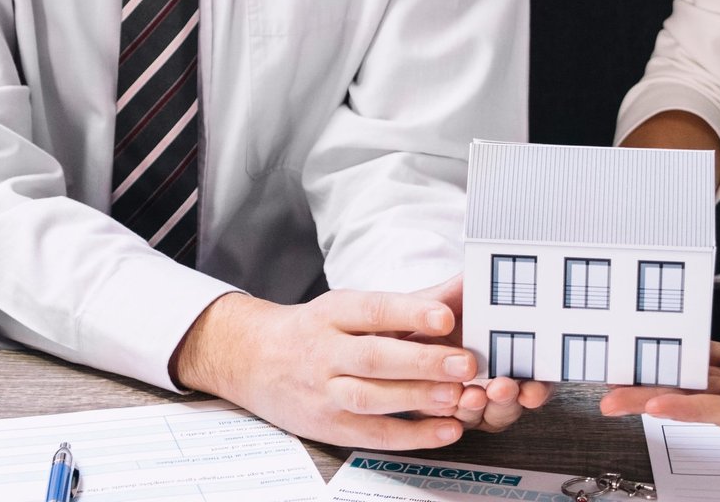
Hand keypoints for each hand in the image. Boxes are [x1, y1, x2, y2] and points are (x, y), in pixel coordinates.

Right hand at [172, 288, 480, 449]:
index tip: (446, 317)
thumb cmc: (317, 330)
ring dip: (417, 399)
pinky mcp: (328, 427)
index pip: (373, 310)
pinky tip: (445, 431)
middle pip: (374, 357)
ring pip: (370, 398)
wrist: (253, 360)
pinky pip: (371, 434)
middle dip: (422, 361)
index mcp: (332, 312)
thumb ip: (411, 301)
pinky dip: (410, 435)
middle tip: (466, 363)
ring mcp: (323, 392)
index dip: (409, 313)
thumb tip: (466, 283)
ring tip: (458, 397)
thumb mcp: (351, 305)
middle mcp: (324, 352)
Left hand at [398, 275, 551, 431]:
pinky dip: (450, 415)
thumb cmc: (423, 313)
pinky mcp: (440, 413)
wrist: (383, 330)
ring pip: (484, 417)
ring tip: (469, 396)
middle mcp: (490, 381)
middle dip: (508, 400)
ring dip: (479, 410)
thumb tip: (489, 255)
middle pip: (512, 403)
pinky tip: (445, 402)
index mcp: (502, 352)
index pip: (533, 378)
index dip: (538, 388)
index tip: (531, 387)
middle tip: (499, 389)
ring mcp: (467, 399)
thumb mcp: (444, 297)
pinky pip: (450, 422)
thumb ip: (467, 287)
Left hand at [599, 287, 719, 425]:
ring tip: (618, 377)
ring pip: (699, 382)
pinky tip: (655, 348)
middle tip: (612, 398)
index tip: (658, 407)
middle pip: (703, 401)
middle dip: (657, 400)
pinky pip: (709, 359)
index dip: (695, 410)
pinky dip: (680, 355)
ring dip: (660, 380)